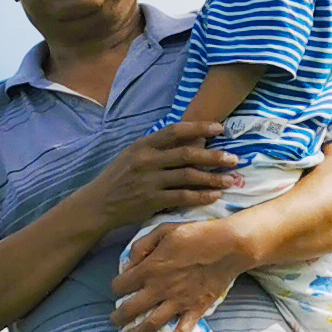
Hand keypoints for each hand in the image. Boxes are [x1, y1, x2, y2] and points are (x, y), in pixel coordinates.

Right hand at [81, 119, 237, 236]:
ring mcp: (149, 180)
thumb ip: (155, 148)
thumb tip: (186, 140)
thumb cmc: (118, 178)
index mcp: (142, 145)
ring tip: (230, 179)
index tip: (220, 129)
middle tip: (234, 158)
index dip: (199, 128)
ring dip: (212, 177)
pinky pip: (182, 197)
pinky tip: (214, 195)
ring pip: (188, 176)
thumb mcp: (131, 156)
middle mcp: (146, 160)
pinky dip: (200, 196)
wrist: (98, 204)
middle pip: (187, 153)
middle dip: (214, 156)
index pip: (175, 130)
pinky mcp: (151, 200)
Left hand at [114, 209, 259, 331]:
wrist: (229, 246)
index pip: (121, 285)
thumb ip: (142, 245)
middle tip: (114, 321)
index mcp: (150, 268)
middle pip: (130, 309)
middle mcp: (160, 288)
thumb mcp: (163, 230)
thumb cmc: (197, 234)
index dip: (115, 287)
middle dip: (118, 317)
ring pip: (150, 324)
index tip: (118, 288)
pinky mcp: (195, 310)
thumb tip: (128, 263)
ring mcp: (178, 302)